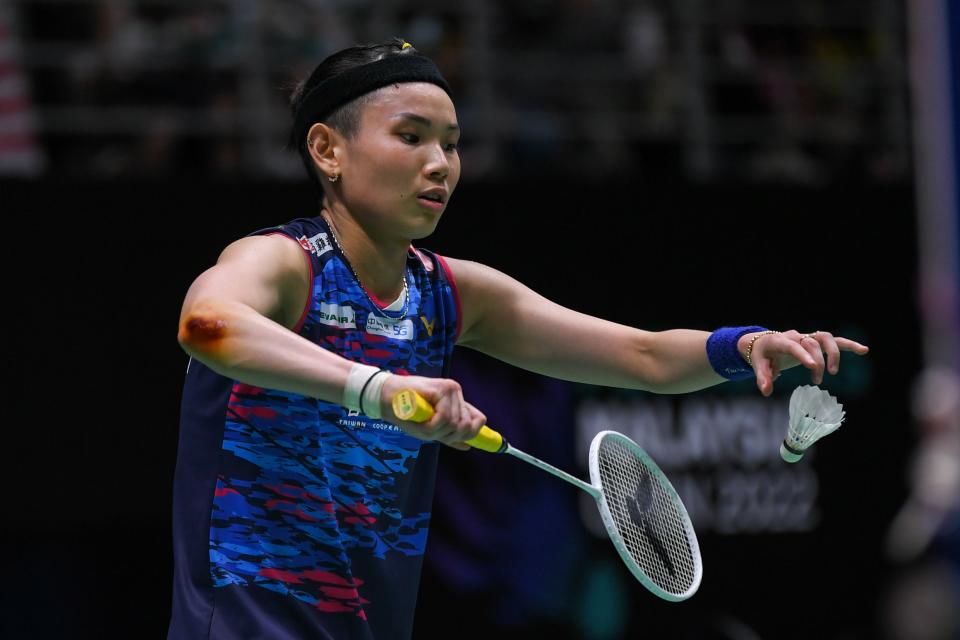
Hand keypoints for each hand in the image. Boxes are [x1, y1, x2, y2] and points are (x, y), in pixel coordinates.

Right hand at [379, 374, 486, 449]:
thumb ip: (448, 434)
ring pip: (455, 423)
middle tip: (430, 430)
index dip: (470, 433)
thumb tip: (468, 446)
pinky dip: (432, 426)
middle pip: (466, 425)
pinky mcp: (441, 389)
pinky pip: (445, 418)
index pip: (477, 419)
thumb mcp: (429, 427)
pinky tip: (422, 421)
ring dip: (437, 431)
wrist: (384, 397)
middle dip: (449, 435)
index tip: (455, 438)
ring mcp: (450, 390)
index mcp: (456, 401)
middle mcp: (456, 392)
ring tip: (424, 424)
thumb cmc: (405, 412)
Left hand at [738, 330, 868, 396]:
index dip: (804, 355)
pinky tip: (864, 350)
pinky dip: (848, 345)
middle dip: (817, 361)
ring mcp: (807, 337)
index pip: (794, 345)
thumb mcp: (758, 365)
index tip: (812, 366)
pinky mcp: (816, 342)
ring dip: (833, 353)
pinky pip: (835, 341)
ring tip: (834, 372)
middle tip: (817, 381)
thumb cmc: (762, 355)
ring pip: (826, 338)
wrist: (764, 343)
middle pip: (812, 342)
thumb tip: (766, 391)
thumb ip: (763, 378)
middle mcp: (796, 336)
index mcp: (780, 341)